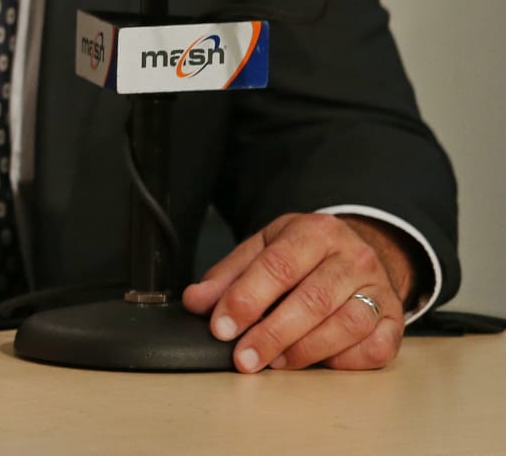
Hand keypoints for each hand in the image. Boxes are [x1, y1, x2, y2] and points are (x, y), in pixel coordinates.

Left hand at [182, 212, 414, 371]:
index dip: (246, 299)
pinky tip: (320, 362)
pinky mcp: (397, 319)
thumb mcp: (263, 249)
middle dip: (271, 334)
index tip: (221, 327)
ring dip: (306, 351)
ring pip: (346, 325)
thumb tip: (197, 301)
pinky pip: (375, 347)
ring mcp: (380, 288)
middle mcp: (353, 257)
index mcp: (314, 232)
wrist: (358, 252)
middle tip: (244, 357)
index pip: (277, 266)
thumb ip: (229, 275)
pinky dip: (346, 360)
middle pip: (312, 300)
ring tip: (276, 362)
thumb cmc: (304, 254)